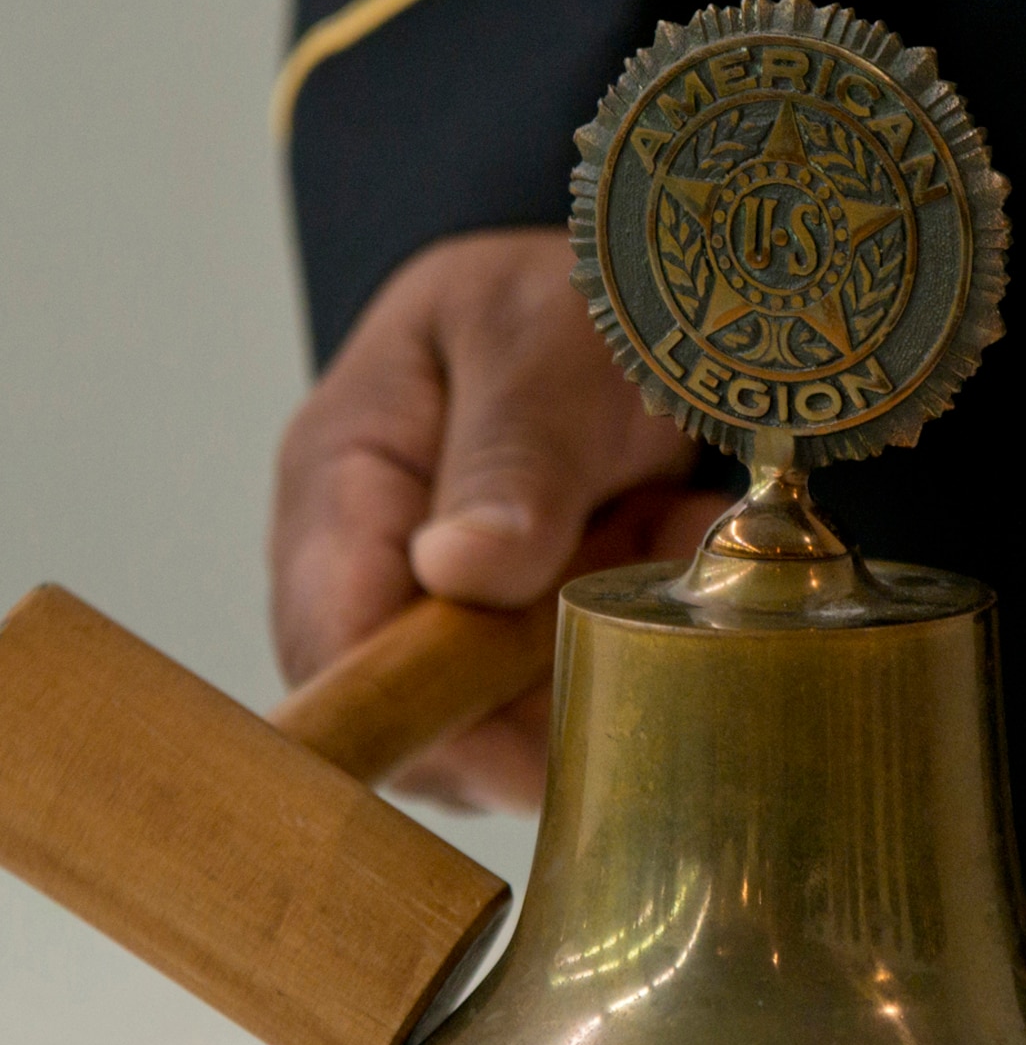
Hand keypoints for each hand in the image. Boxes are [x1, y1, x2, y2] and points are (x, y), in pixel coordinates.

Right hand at [269, 228, 728, 809]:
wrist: (618, 298)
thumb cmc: (555, 300)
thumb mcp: (543, 345)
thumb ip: (513, 454)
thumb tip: (460, 573)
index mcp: (341, 479)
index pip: (331, 637)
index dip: (412, 712)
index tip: (520, 746)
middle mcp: (371, 567)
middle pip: (407, 711)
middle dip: (529, 714)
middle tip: (635, 659)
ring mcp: (443, 613)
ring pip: (496, 725)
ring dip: (599, 673)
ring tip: (666, 547)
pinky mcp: (514, 641)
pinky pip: (567, 695)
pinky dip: (639, 650)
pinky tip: (676, 551)